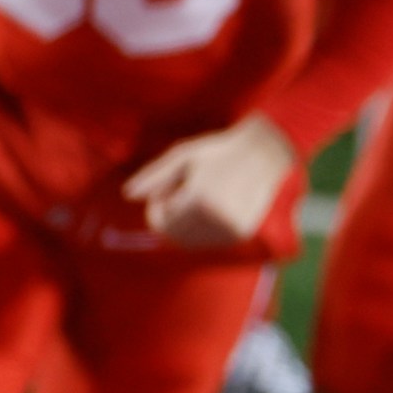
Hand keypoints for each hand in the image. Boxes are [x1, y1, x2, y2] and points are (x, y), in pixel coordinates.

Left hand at [124, 113, 295, 248]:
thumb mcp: (183, 155)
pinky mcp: (241, 234)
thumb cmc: (219, 151)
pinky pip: (209, 241)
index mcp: (197, 197)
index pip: (160, 221)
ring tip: (196, 201)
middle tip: (179, 197)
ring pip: (191, 241)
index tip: (163, 194)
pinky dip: (203, 230)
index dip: (156, 209)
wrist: (265, 155)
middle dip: (169, 219)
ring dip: (185, 226)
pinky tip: (211, 208)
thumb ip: (153, 176)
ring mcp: (229, 228)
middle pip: (174, 235)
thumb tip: (128, 195)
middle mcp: (214, 217)